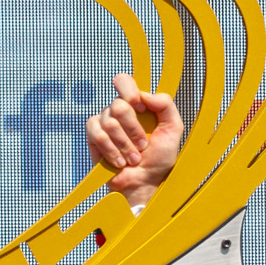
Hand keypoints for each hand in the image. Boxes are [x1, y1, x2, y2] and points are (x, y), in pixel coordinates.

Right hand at [84, 72, 182, 207]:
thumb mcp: (172, 129)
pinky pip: (98, 135)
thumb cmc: (159, 158)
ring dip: (125, 145)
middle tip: (142, 146)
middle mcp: (118, 111)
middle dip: (133, 129)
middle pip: (118, 105)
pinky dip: (111, 150)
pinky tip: (119, 162)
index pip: (123, 81)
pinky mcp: (93, 137)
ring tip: (133, 158)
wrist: (144, 183)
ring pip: (109, 122)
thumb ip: (165, 105)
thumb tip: (145, 94)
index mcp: (136, 104)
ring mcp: (104, 122)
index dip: (129, 91)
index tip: (140, 108)